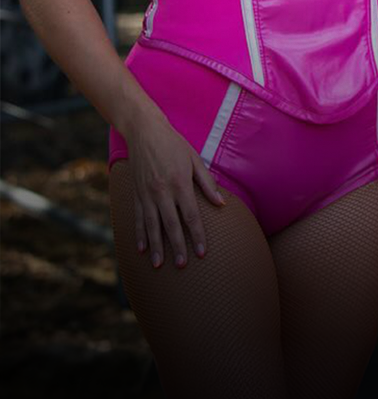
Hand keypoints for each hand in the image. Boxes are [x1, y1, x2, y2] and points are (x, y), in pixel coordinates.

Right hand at [123, 108, 225, 267]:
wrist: (145, 133)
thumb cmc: (175, 145)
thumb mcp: (195, 160)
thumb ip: (207, 183)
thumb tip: (221, 204)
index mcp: (179, 184)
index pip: (190, 215)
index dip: (197, 234)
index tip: (202, 251)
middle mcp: (161, 192)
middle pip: (171, 225)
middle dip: (177, 246)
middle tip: (184, 265)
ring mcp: (146, 195)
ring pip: (151, 226)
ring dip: (156, 247)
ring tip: (159, 265)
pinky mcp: (135, 194)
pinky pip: (137, 219)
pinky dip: (139, 235)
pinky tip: (142, 249)